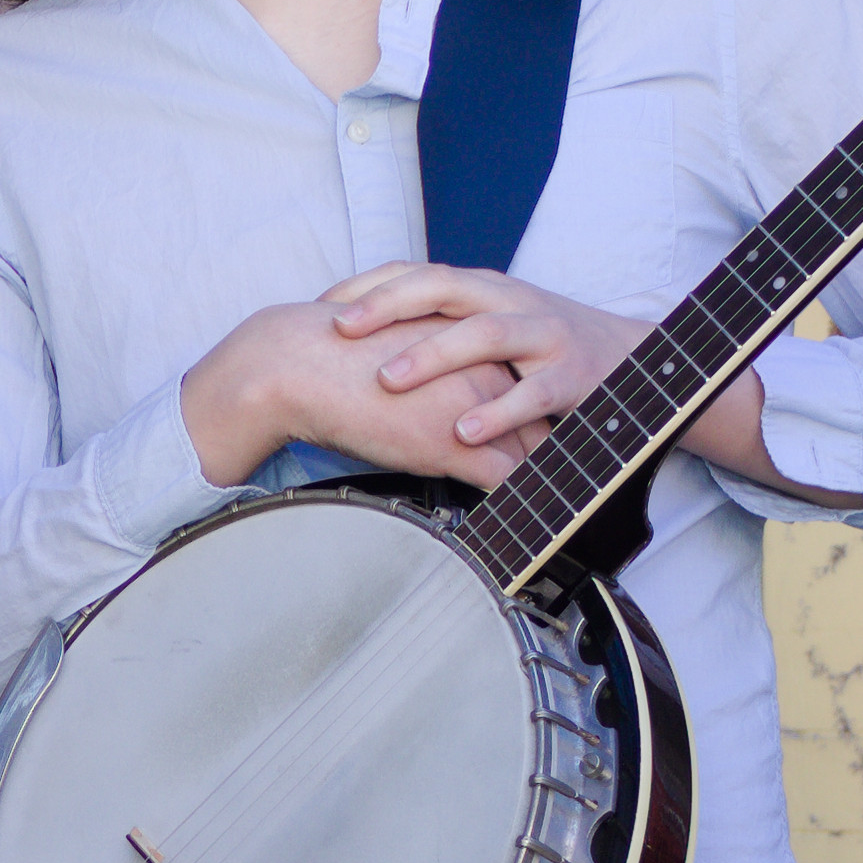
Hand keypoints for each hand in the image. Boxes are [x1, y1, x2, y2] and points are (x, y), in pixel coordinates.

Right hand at [175, 296, 521, 491]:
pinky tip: (520, 519)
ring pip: (530, 451)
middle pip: (538, 418)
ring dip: (541, 480)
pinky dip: (519, 502)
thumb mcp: (397, 353)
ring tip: (549, 505)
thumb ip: (429, 373)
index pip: (521, 385)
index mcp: (470, 342)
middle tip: (562, 477)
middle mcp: (483, 368)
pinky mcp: (455, 444)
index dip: (531, 417)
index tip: (540, 439)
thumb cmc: (334, 362)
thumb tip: (428, 401)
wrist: (300, 363)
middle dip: (549, 450)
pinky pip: (505, 480)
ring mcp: (474, 406)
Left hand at [330, 264, 652, 457]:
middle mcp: (508, 300)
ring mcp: (543, 334)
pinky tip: (463, 431)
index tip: (321, 308)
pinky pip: (530, 393)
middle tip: (339, 329)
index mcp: (482, 288)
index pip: (417, 273)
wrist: (631, 359)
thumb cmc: (541, 348)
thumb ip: (438, 328)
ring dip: (432, 356)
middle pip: (442, 287)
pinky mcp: (572, 375)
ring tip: (387, 382)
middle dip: (387, 305)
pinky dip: (496, 412)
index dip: (368, 286)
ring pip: (483, 334)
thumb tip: (362, 344)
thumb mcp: (488, 326)